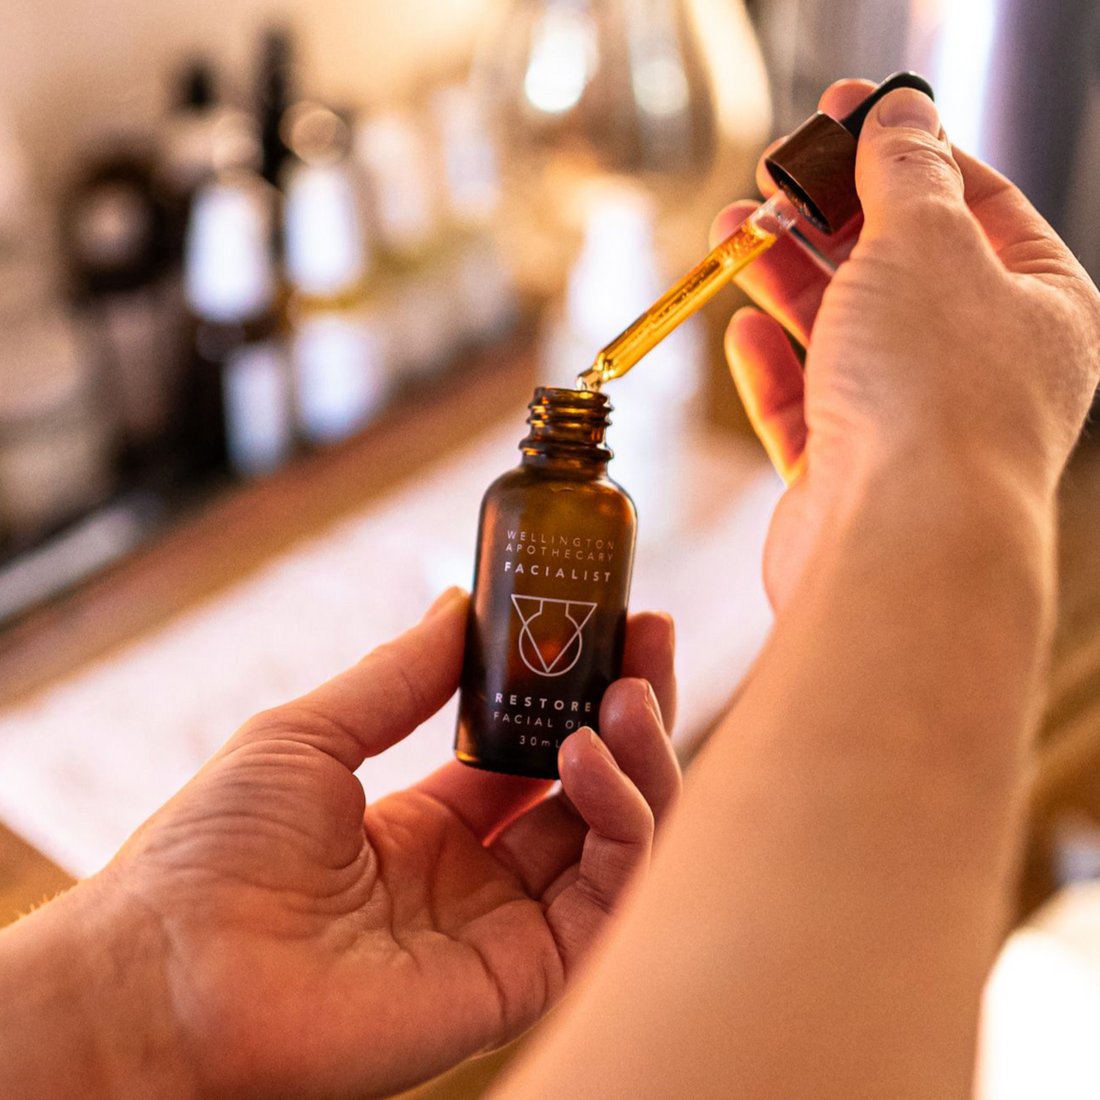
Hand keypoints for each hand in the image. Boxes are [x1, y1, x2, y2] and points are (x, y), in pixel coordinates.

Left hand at [0, 590, 677, 1099]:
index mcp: (430, 821)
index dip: (577, 689)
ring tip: (625, 695)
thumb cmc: (211, 854)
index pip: (536, 750)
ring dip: (638, 759)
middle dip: (631, 710)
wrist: (160, 976)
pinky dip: (620, 823)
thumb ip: (400, 676)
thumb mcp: (311, 735)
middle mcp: (478, 874)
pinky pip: (607, 901)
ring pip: (619, 841)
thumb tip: (460, 604)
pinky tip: (586, 757)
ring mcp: (503, 926)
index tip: (612, 621)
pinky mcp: (521, 976)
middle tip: (649, 637)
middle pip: (591, 789)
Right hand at [713, 80, 1099, 609]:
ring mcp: (913, 426)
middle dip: (829, 215)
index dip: (906, 149)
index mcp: (1039, 308)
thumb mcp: (925, 244)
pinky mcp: (848, 474)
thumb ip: (904, 175)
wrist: (900, 543)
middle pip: (899, 267)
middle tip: (772, 173)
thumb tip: (899, 117)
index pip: (976, 202)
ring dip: (784, 279)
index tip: (842, 110)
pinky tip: (741, 327)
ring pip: (843, 334)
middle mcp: (981, 368)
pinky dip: (773, 365)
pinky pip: (807, 407)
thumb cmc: (937, 396)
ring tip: (732, 231)